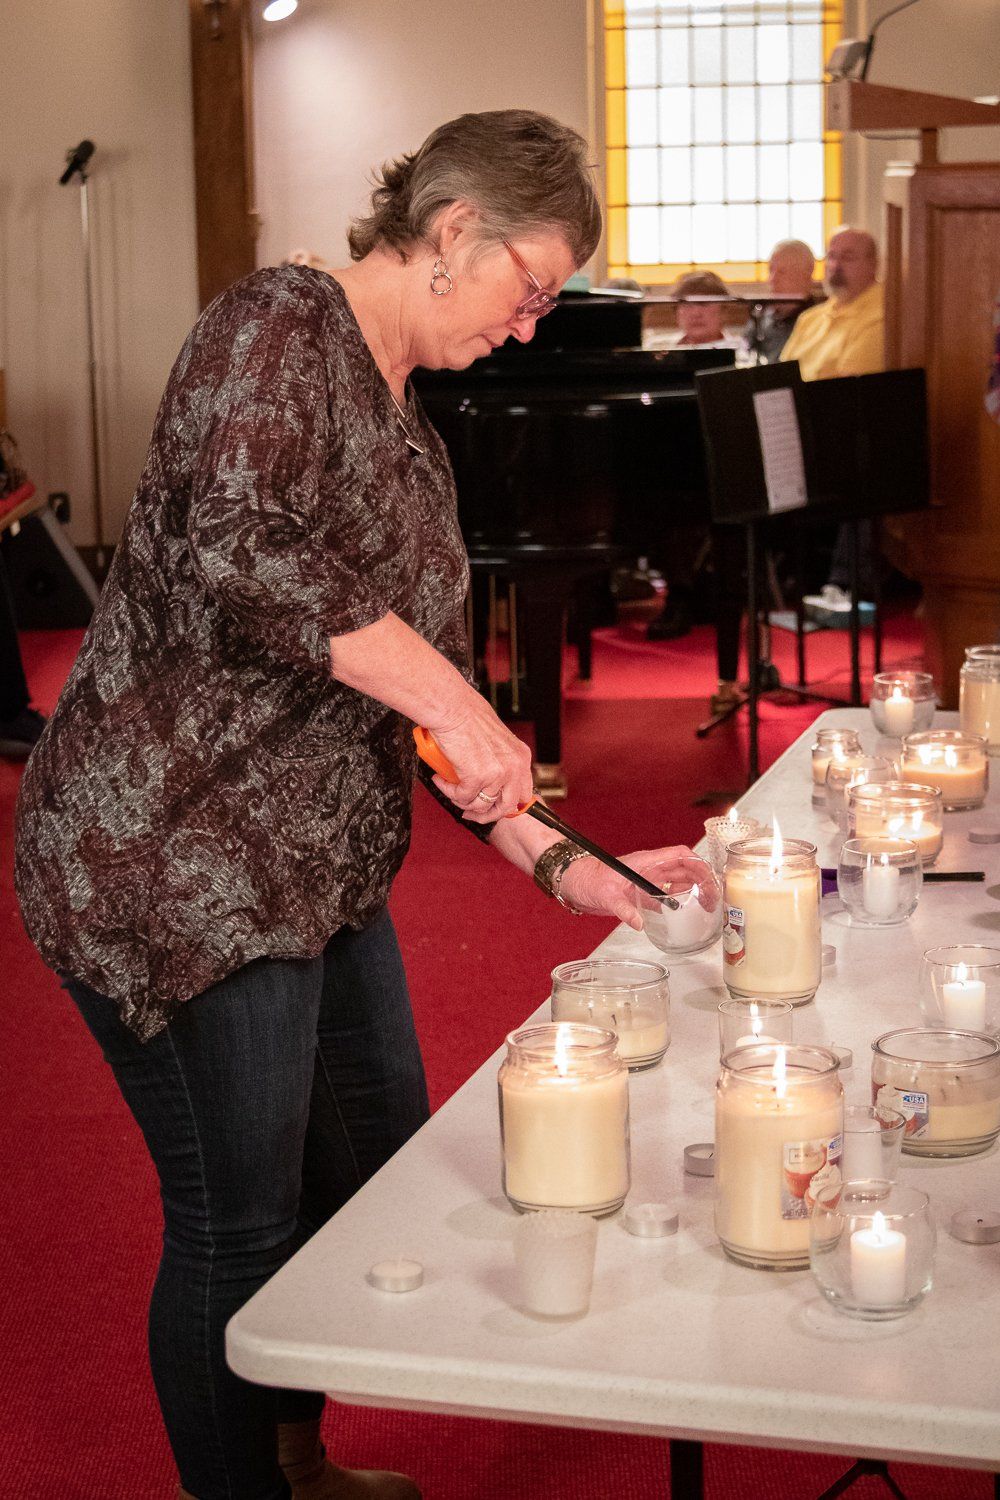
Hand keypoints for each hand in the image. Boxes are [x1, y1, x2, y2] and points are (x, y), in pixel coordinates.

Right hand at [427, 690, 534, 822]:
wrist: (452, 707)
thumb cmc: (468, 715)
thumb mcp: (497, 739)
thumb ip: (500, 759)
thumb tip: (491, 780)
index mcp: (521, 756)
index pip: (523, 792)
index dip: (507, 804)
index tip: (492, 807)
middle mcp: (513, 766)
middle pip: (506, 806)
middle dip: (487, 814)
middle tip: (470, 811)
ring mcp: (496, 774)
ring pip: (481, 805)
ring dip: (463, 802)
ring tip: (450, 789)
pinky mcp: (476, 777)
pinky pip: (462, 797)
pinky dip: (449, 792)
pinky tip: (441, 780)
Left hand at [558, 848, 713, 929]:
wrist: (575, 884)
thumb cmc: (588, 880)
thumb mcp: (605, 895)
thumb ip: (623, 909)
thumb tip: (638, 923)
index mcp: (646, 862)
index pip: (680, 855)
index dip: (698, 863)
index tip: (710, 878)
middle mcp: (650, 869)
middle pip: (685, 869)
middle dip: (702, 880)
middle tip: (712, 899)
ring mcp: (647, 880)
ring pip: (678, 881)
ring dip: (693, 891)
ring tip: (705, 906)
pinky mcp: (642, 893)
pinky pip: (665, 896)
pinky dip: (678, 902)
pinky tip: (685, 913)